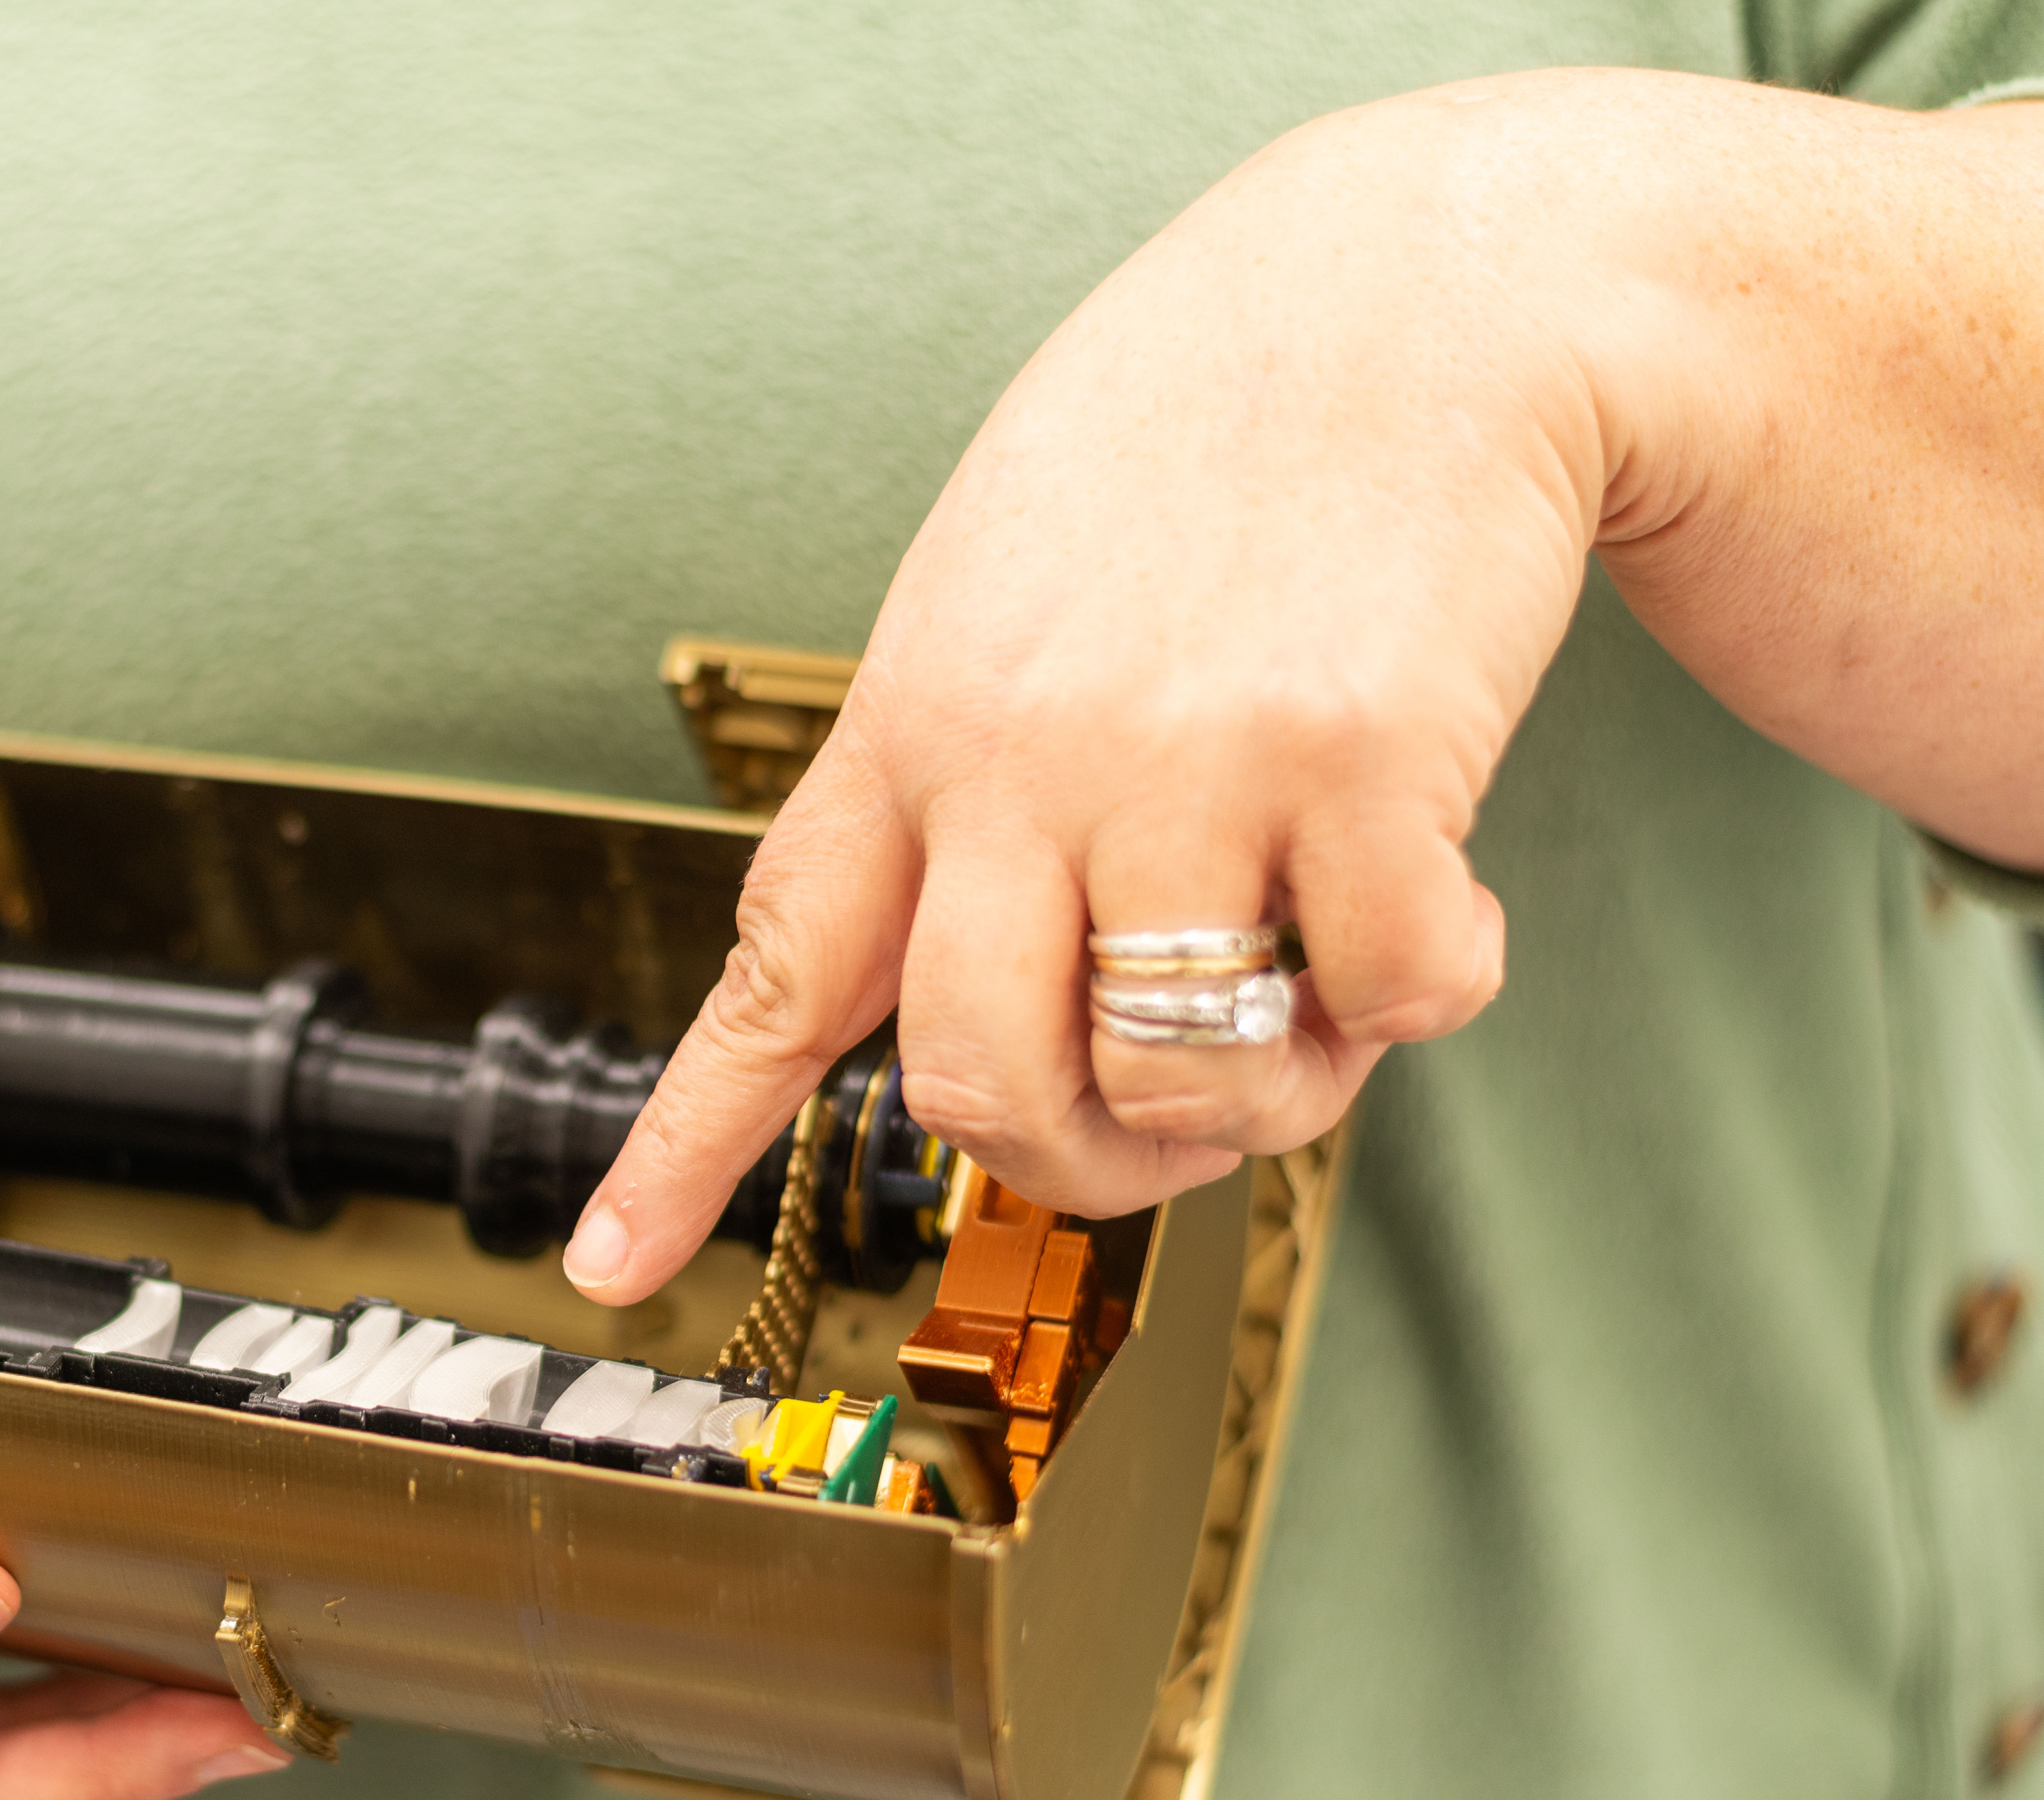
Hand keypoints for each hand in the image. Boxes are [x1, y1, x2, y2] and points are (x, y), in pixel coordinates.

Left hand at [567, 75, 2043, 1301]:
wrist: (1405, 291)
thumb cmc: (1192, 454)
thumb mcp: (994, 594)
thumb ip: (953, 785)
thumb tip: (959, 983)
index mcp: (915, 730)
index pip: (778, 970)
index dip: (685, 1140)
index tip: (611, 1264)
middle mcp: (1021, 761)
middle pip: (974, 1085)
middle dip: (1075, 1154)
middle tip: (1160, 1111)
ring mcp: (1183, 766)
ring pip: (1174, 1080)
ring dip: (1265, 1096)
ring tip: (1307, 990)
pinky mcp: (1359, 762)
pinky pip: (1387, 1001)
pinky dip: (1424, 991)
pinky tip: (1432, 894)